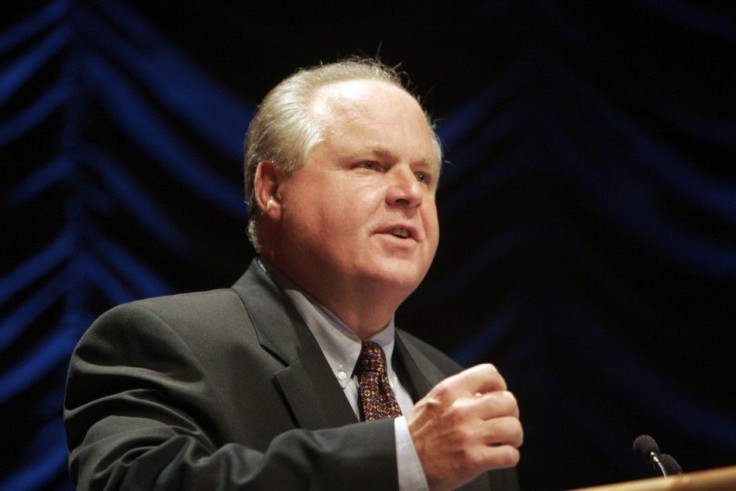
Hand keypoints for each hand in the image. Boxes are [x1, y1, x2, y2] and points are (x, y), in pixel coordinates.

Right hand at [406, 364, 522, 490]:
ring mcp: (468, 434)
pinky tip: (498, 457)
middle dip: (510, 414)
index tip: (496, 399)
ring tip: (504, 442)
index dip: (499, 387)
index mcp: (450, 390)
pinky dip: (509, 457)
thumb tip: (487, 394)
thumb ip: (459, 394)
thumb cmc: (417, 434)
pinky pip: (510, 455)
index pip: (490, 374)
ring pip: (514, 428)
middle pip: (509, 401)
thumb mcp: (433, 401)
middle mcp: (461, 409)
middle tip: (503, 424)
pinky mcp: (473, 460)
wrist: (400, 461)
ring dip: (513, 437)